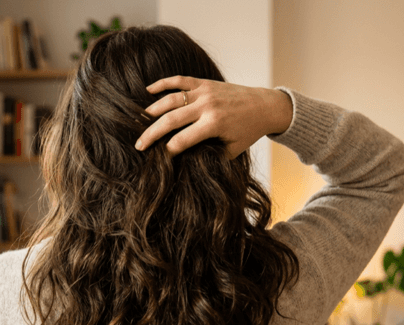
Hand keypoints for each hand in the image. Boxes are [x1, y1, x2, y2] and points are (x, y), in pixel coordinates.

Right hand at [136, 76, 292, 158]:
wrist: (265, 106)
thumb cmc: (248, 131)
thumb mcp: (232, 149)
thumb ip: (211, 155)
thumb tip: (188, 165)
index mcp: (214, 124)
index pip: (183, 140)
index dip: (168, 151)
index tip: (158, 158)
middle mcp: (207, 106)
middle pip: (171, 120)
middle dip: (152, 134)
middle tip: (139, 145)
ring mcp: (204, 92)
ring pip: (170, 99)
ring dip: (152, 111)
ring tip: (139, 122)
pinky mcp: (204, 83)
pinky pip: (179, 80)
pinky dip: (162, 84)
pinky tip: (148, 90)